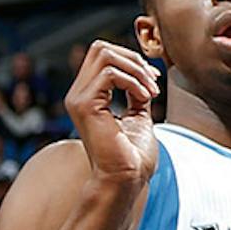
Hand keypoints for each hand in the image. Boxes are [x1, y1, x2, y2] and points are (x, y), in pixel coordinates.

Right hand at [62, 39, 160, 188]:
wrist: (126, 181)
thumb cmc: (132, 157)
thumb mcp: (137, 114)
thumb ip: (135, 91)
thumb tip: (142, 70)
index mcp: (88, 96)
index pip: (102, 54)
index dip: (131, 59)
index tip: (153, 79)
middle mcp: (78, 95)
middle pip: (101, 47)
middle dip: (133, 59)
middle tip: (152, 83)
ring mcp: (78, 99)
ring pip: (105, 55)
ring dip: (136, 69)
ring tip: (150, 92)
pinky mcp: (85, 106)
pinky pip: (110, 74)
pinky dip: (133, 81)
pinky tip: (144, 99)